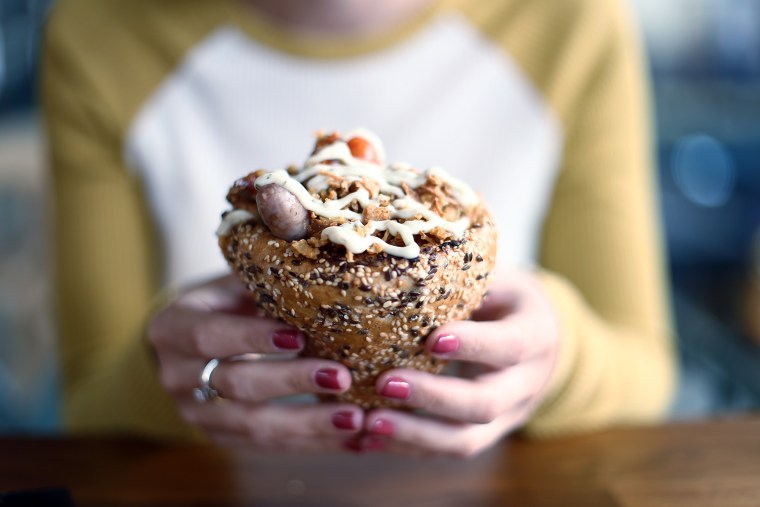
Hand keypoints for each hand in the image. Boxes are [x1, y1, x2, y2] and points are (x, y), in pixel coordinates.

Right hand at [148, 275, 363, 449]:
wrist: (189, 343)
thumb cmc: (223, 303)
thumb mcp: (231, 284)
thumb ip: (263, 278)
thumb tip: (315, 262)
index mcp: (172, 328)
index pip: (209, 336)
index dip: (253, 338)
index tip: (300, 337)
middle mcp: (176, 376)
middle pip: (235, 384)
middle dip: (292, 383)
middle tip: (341, 378)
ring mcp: (196, 413)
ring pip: (253, 425)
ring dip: (308, 425)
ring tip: (354, 418)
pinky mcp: (220, 437)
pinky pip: (268, 446)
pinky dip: (312, 442)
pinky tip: (351, 439)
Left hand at [355, 269, 559, 457]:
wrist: (538, 339)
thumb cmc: (504, 298)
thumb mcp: (497, 279)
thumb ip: (464, 277)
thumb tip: (401, 260)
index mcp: (534, 335)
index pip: (508, 346)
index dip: (472, 346)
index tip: (430, 339)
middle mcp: (526, 382)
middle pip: (485, 404)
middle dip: (433, 398)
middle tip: (385, 384)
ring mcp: (507, 415)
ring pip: (466, 440)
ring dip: (415, 434)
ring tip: (370, 423)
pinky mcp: (484, 434)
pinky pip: (446, 450)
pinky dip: (407, 446)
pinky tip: (368, 439)